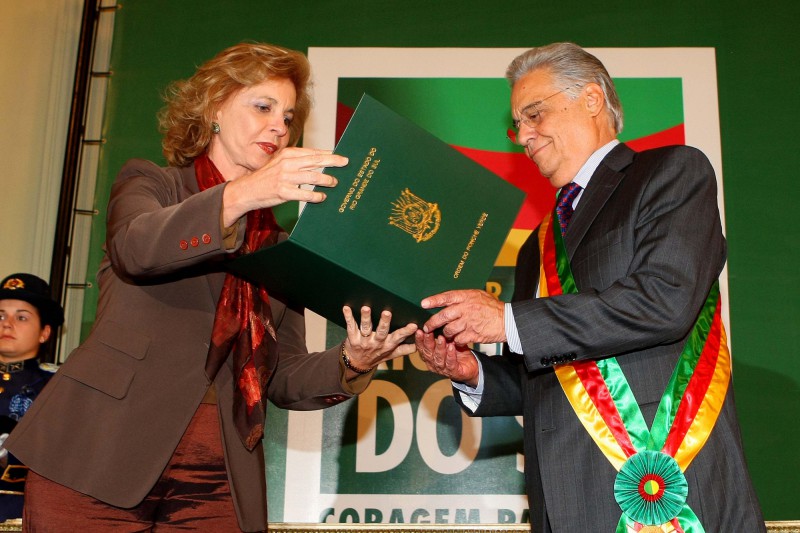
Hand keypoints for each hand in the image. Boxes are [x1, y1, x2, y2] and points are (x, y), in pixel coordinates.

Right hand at [222, 147, 348, 225]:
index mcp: (287, 154)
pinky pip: (305, 195)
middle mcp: (287, 164)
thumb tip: (321, 158)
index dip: (328, 154)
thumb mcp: (280, 162)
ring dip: (326, 180)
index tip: (340, 156)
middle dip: (333, 162)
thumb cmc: (267, 176)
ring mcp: (285, 178)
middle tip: (345, 163)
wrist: (247, 190)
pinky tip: (322, 197)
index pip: (312, 153)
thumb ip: (298, 160)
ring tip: (335, 182)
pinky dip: (316, 196)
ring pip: (312, 177)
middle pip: (315, 161)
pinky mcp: (283, 192)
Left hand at [341, 306, 417, 375]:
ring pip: (366, 328)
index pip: (398, 338)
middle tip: (387, 313)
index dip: (406, 332)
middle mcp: (376, 343)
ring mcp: (364, 340)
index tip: (413, 325)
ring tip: (366, 308)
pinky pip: (350, 326)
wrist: (356, 364)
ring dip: (366, 318)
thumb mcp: (391, 355)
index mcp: (387, 345)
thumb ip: (404, 349)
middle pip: (381, 332)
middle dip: (384, 322)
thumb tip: (418, 345)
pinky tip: (346, 308)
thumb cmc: (376, 356)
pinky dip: (348, 317)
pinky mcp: (353, 337)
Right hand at [414, 330, 478, 386]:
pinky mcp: (454, 372)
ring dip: (439, 348)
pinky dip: (450, 355)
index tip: (419, 330)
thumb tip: (436, 322)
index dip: (419, 340)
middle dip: (427, 342)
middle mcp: (434, 364)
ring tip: (441, 338)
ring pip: (438, 359)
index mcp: (430, 357)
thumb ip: (441, 335)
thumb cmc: (457, 353)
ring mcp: (443, 369)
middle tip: (428, 333)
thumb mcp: (448, 342)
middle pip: (428, 354)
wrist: (471, 367)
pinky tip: (451, 347)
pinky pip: (451, 363)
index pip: (422, 348)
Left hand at [421, 289, 505, 344]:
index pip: (447, 297)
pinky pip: (458, 339)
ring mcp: (469, 322)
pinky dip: (456, 341)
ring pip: (449, 330)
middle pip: (443, 316)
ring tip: (446, 334)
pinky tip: (457, 340)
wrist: (507, 320)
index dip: (434, 300)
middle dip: (432, 323)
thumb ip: (464, 298)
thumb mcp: (479, 295)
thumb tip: (449, 300)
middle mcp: (466, 308)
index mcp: (467, 297)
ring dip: (445, 334)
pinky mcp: (473, 334)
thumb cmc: (493, 307)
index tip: (423, 304)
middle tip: (427, 327)